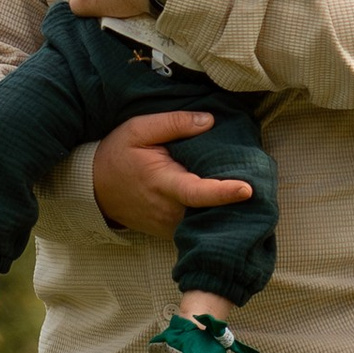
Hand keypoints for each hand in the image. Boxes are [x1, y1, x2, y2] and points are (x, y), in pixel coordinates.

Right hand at [92, 106, 257, 235]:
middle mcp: (168, 210)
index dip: (223, 192)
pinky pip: (197, 226)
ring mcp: (169, 225)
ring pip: (206, 222)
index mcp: (163, 183)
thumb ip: (174, 123)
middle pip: (210, 210)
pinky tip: (224, 199)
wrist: (94, 188)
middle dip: (235, 200)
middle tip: (259, 180)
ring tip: (243, 187)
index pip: (197, 192)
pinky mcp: (170, 231)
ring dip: (226, 209)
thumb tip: (209, 121)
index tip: (247, 189)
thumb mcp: (138, 129)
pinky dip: (212, 215)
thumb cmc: (117, 155)